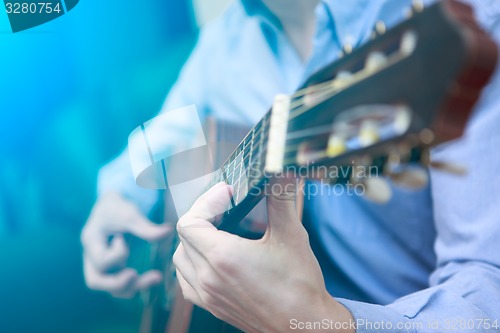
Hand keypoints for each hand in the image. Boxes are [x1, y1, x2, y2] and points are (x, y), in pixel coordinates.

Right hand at [81, 192, 170, 297]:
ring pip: (110, 287)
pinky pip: (119, 285)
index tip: (123, 238)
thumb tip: (168, 231)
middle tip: (135, 274)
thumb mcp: (130, 213)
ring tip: (156, 277)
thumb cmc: (117, 207)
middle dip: (117, 283)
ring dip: (132, 287)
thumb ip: (146, 227)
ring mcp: (100, 265)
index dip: (117, 254)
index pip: (100, 260)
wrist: (112, 206)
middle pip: (95, 281)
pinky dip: (134, 285)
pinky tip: (153, 278)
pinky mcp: (111, 269)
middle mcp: (91, 257)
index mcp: (91, 241)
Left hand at [173, 180, 353, 332]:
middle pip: (184, 236)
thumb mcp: (292, 236)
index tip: (229, 194)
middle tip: (226, 206)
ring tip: (218, 229)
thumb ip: (281, 198)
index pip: (190, 221)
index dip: (206, 201)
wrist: (304, 326)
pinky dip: (191, 263)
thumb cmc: (299, 285)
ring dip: (194, 238)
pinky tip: (212, 258)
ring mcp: (207, 295)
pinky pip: (185, 280)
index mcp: (223, 257)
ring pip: (181, 258)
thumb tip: (282, 170)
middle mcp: (208, 277)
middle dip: (203, 215)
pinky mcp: (212, 307)